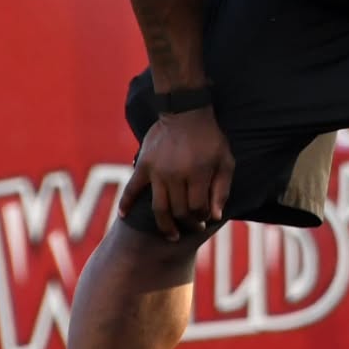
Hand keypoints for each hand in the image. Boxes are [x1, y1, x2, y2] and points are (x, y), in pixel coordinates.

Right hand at [118, 110, 234, 241]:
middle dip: (188, 223)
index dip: (202, 217)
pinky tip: (124, 217)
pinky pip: (131, 188)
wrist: (185, 113)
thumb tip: (215, 216)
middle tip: (193, 227)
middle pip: (179, 210)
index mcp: (198, 173)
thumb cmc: (210, 139)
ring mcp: (157, 171)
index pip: (198, 207)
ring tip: (171, 236)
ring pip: (159, 207)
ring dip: (165, 226)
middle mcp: (176, 175)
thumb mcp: (225, 161)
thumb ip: (221, 189)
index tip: (205, 218)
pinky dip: (126, 204)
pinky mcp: (143, 166)